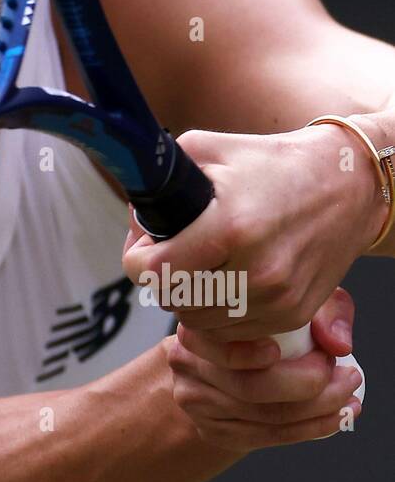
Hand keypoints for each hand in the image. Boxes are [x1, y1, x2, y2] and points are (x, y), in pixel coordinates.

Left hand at [123, 124, 383, 343]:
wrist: (346, 185)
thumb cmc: (271, 163)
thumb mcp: (207, 149)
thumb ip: (158, 183)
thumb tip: (134, 224)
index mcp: (231, 227)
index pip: (155, 272)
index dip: (138, 261)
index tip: (145, 248)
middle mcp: (257, 270)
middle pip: (173, 300)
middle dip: (163, 279)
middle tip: (171, 255)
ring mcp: (278, 298)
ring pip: (200, 322)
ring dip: (190, 299)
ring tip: (200, 266)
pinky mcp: (293, 314)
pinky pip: (234, 331)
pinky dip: (220, 312)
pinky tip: (226, 281)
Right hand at [165, 287, 363, 450]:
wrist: (219, 354)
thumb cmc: (260, 320)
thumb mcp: (291, 299)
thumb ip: (324, 310)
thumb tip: (336, 344)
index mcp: (196, 324)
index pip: (228, 347)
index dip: (274, 356)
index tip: (321, 354)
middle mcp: (184, 363)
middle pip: (249, 387)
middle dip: (311, 388)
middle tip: (347, 377)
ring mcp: (194, 401)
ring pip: (264, 417)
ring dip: (318, 412)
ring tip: (349, 396)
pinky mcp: (211, 430)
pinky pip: (266, 437)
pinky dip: (309, 430)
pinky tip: (336, 418)